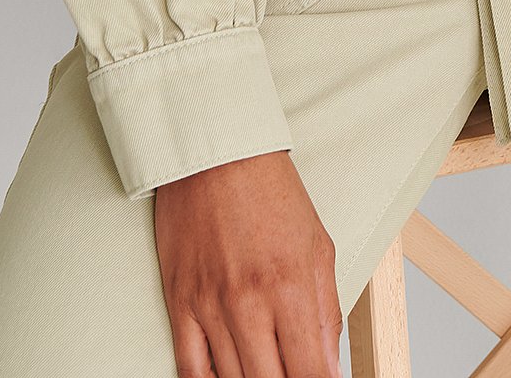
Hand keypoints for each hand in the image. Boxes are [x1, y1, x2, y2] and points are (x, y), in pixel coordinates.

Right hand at [153, 148, 342, 376]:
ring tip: (266, 371)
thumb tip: (330, 367)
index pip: (311, 372)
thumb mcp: (318, 246)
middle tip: (293, 374)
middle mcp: (249, 303)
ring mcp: (210, 306)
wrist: (216, 154)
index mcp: (291, 286)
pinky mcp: (180, 303)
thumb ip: (327, 312)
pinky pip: (189, 369)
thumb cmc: (272, 193)